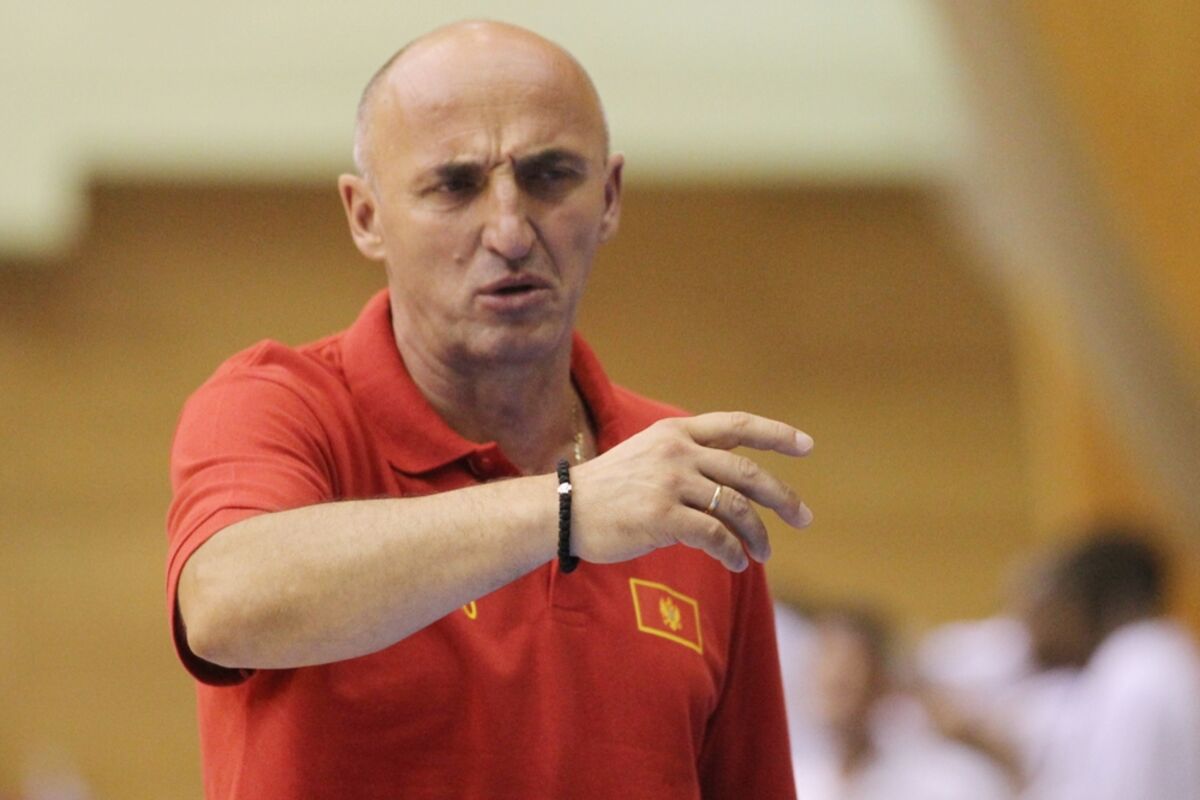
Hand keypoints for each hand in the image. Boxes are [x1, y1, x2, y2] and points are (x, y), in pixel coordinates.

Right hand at [570, 412, 812, 570]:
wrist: (562, 510)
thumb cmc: (607, 491)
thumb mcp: (647, 458)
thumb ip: (687, 462)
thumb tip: (732, 490)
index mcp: (675, 433)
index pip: (736, 426)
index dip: (776, 434)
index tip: (807, 446)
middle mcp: (677, 452)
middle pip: (747, 472)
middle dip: (782, 497)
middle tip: (804, 518)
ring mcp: (670, 482)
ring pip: (735, 507)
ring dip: (757, 534)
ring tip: (763, 553)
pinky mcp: (662, 516)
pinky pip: (714, 535)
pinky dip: (731, 551)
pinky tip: (736, 562)